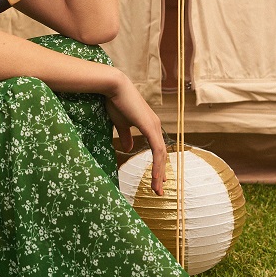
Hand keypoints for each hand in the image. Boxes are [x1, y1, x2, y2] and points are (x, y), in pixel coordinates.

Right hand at [106, 73, 167, 195]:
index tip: (157, 180)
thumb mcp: (121, 123)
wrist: (114, 86)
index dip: (157, 165)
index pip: (157, 149)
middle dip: (160, 173)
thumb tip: (129, 148)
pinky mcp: (149, 127)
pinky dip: (157, 165)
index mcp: (150, 125)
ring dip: (158, 173)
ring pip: (160, 155)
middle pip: (161, 154)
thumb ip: (126, 135)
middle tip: (158, 190)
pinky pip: (156, 150)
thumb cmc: (115, 101)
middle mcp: (155, 126)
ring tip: (157, 189)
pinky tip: (156, 176)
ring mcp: (154, 126)